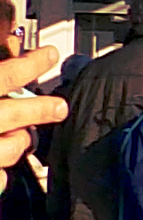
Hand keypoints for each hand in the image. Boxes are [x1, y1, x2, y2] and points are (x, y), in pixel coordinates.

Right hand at [0, 44, 65, 168]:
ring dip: (18, 142)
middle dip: (41, 109)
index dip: (31, 64)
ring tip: (13, 137)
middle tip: (60, 107)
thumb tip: (7, 41)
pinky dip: (2, 173)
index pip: (6, 76)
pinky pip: (1, 178)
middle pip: (14, 114)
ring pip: (12, 147)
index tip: (50, 53)